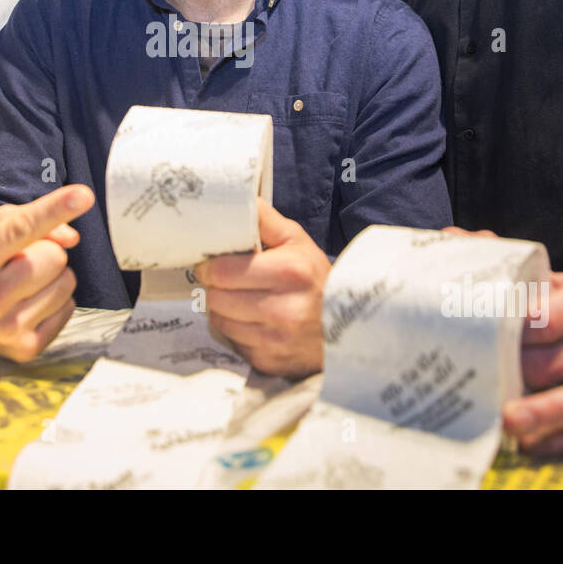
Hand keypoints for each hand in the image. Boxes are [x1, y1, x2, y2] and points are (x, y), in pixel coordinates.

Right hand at [0, 185, 92, 361]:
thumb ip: (30, 218)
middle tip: (25, 260)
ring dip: (55, 278)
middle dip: (48, 252)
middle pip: (54, 257)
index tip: (82, 196)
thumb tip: (71, 238)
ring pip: (66, 283)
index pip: (20, 230)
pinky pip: (68, 309)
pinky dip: (56, 302)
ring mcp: (5, 328)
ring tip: (27, 284)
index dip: (53, 210)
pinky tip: (31, 304)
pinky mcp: (25, 349)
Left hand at [193, 199, 329, 378]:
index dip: (211, 266)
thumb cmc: (317, 279)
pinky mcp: (271, 363)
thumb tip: (236, 200)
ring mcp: (277, 340)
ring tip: (243, 301)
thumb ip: (264, 220)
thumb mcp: (297, 241)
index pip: (222, 272)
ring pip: (220, 321)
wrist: (351, 326)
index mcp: (290, 272)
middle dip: (217, 287)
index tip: (214, 264)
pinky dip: (238, 332)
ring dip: (225, 310)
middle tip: (229, 282)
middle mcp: (284, 309)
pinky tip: (256, 323)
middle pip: (216, 298)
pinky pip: (234, 343)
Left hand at [503, 272, 562, 456]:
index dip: (515, 336)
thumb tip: (476, 295)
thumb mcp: (558, 289)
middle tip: (485, 386)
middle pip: (561, 363)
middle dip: (522, 376)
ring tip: (509, 422)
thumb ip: (526, 292)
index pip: (550, 320)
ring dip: (543, 414)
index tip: (485, 347)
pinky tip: (533, 442)